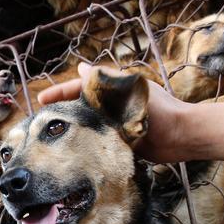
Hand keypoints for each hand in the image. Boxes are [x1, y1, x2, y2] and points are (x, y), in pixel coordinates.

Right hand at [37, 62, 192, 163]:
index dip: (60, 93)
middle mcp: (113, 107)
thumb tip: (81, 68)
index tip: (40, 101)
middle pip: (81, 108)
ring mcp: (116, 126)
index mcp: (113, 91)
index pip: (79, 88)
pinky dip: (88, 147)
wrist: (182, 136)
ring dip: (73, 132)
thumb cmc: (159, 111)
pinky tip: (73, 155)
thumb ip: (105, 82)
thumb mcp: (129, 90)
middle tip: (42, 125)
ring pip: (89, 127)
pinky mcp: (122, 144)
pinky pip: (100, 143)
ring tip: (52, 141)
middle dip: (63, 114)